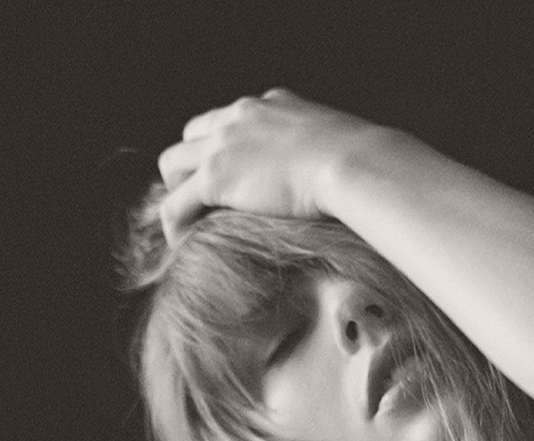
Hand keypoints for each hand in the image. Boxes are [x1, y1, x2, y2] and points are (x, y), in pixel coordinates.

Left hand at [156, 88, 382, 245]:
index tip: (230, 176)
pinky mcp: (215, 176)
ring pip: (172, 165)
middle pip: (192, 135)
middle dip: (191, 166)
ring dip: (176, 192)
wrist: (354, 163)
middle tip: (202, 200)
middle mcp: (239, 116)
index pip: (229, 118)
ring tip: (188, 222)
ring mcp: (223, 145)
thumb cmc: (362, 163)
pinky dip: (174, 224)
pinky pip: (176, 203)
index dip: (221, 147)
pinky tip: (184, 243)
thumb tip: (345, 177)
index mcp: (270, 105)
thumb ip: (325, 152)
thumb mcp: (339, 143)